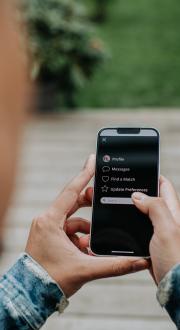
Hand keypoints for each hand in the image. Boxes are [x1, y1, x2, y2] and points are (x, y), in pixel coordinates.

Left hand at [26, 155, 147, 297]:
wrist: (31, 295)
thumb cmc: (50, 280)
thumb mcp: (85, 269)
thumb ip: (114, 265)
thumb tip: (137, 262)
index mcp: (50, 221)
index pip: (70, 192)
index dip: (84, 175)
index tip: (92, 161)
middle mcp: (46, 221)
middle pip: (73, 204)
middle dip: (89, 205)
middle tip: (103, 202)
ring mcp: (46, 228)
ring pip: (72, 219)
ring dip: (85, 229)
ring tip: (90, 245)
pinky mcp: (48, 236)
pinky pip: (67, 229)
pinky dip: (78, 237)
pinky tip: (84, 250)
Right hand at [132, 176, 179, 283]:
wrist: (177, 287)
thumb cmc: (177, 259)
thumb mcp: (167, 229)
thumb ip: (155, 208)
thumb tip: (139, 195)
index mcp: (173, 211)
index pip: (164, 186)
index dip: (153, 176)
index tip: (139, 170)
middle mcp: (167, 220)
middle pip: (152, 198)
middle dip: (139, 191)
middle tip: (123, 187)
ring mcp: (159, 232)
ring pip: (144, 214)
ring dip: (133, 209)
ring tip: (119, 203)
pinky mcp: (152, 244)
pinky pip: (140, 229)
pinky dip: (131, 225)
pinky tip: (122, 225)